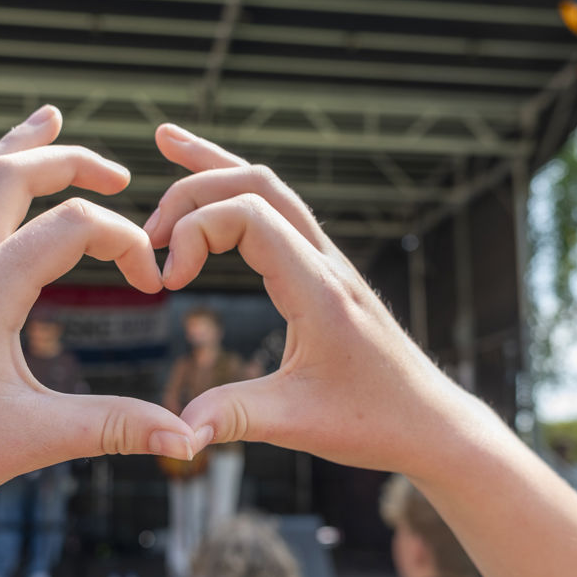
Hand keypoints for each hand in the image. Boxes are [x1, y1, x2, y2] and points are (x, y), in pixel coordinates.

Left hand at [0, 106, 197, 529]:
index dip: (126, 243)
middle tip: (120, 173)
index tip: (151, 286)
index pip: (72, 226)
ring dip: (16, 151)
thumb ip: (114, 428)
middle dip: (71, 160)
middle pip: (10, 173)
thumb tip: (188, 441)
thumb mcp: (32, 441)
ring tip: (47, 124)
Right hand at [148, 124, 485, 481]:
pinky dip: (239, 190)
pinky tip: (214, 183)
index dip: (193, 233)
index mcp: (318, 288)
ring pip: (271, 187)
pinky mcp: (324, 272)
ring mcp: (328, 262)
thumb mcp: (299, 425)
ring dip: (217, 169)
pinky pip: (279, 212)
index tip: (168, 283)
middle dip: (193, 194)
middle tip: (146, 235)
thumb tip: (177, 433)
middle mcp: (325, 262)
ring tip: (167, 144)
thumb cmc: (373, 422)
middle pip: (256, 184)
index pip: (248, 214)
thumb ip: (235, 417)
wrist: (429, 423)